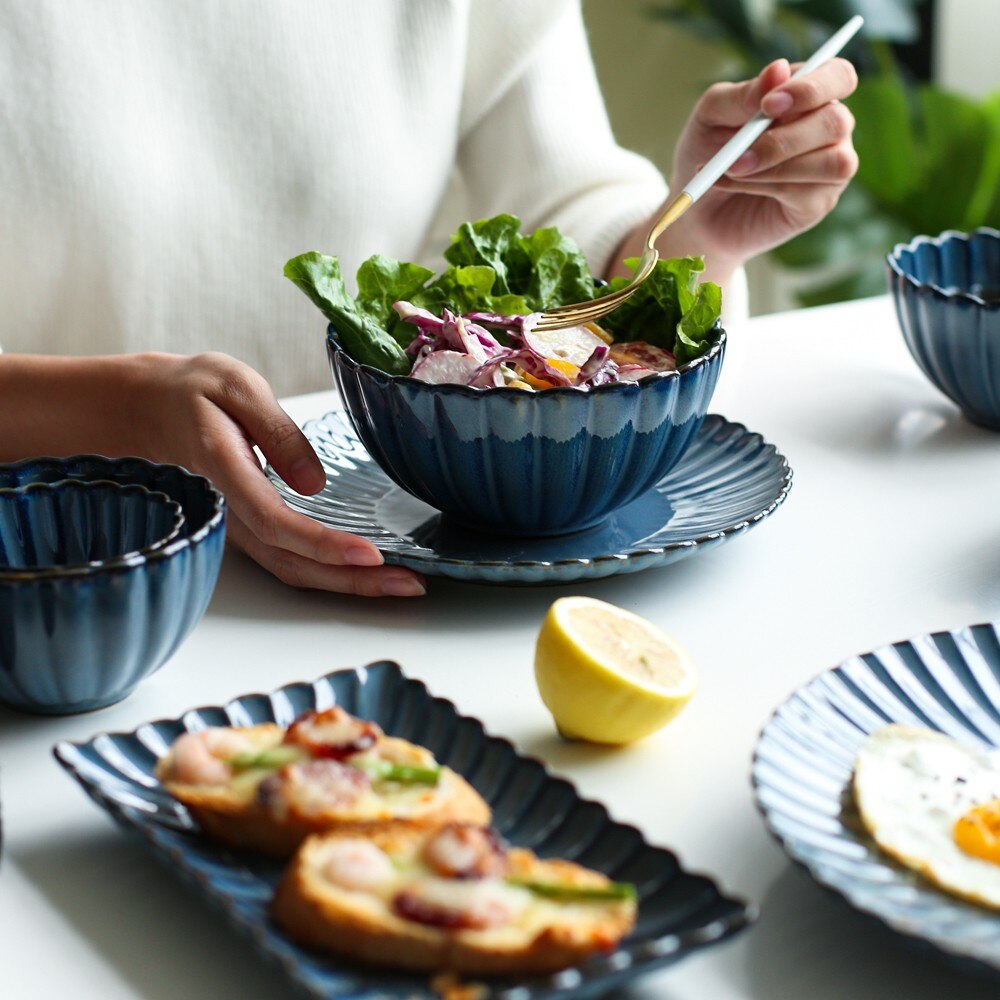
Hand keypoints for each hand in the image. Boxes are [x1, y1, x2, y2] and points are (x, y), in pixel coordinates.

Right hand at [133, 352, 425, 596]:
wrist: (142, 410)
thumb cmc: (191, 391)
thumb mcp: (234, 385)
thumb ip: (275, 430)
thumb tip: (314, 483)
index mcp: (223, 470)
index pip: (275, 522)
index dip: (323, 544)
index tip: (371, 555)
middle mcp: (226, 511)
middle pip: (291, 561)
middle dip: (352, 581)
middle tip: (411, 585)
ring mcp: (233, 526)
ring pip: (290, 568)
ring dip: (346, 583)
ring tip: (401, 585)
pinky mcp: (245, 528)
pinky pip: (286, 559)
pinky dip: (327, 571)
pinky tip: (363, 572)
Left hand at [666, 57, 858, 272]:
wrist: (694, 206)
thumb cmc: (708, 150)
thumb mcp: (712, 115)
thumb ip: (742, 93)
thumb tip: (779, 69)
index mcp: (809, 95)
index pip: (839, 77)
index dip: (813, 87)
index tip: (769, 104)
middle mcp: (828, 129)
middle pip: (836, 122)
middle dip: (785, 138)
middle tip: (740, 150)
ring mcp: (828, 168)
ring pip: (829, 161)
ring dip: (774, 165)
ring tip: (730, 168)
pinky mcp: (817, 204)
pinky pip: (804, 191)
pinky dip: (762, 185)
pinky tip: (730, 183)